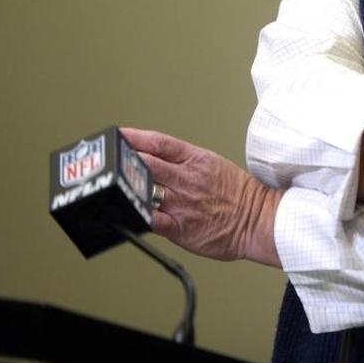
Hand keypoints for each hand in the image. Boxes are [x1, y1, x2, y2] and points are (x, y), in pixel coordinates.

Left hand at [120, 128, 282, 266]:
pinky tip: (123, 213)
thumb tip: (157, 162)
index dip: (135, 137)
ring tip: (107, 184)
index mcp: (197, 160)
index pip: (159, 143)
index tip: (117, 135)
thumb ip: (185, 164)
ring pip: (144, 188)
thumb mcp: (214, 166)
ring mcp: (182, 202)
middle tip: (104, 159)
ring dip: (124, 185)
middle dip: (122, 160)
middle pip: (145, 162)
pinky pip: (151, 221)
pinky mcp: (181, 227)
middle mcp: (187, 179)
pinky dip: (134, 216)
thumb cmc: (239, 194)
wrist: (258, 219)